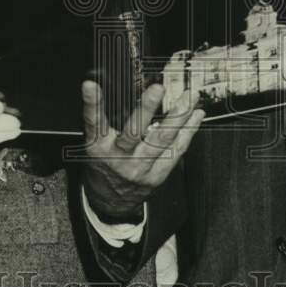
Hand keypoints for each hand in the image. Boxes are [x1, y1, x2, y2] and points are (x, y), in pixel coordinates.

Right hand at [81, 80, 203, 219]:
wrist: (111, 201)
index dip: (92, 103)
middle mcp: (119, 158)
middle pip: (133, 132)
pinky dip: (188, 132)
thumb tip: (119, 90)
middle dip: (147, 108)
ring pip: (160, 140)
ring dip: (178, 117)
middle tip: (157, 88)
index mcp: (98, 147)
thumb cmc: (104, 166)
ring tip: (189, 99)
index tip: (90, 85)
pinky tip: (195, 117)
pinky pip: (175, 152)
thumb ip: (103, 121)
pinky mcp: (157, 176)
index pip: (94, 121)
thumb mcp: (95, 144)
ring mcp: (139, 168)